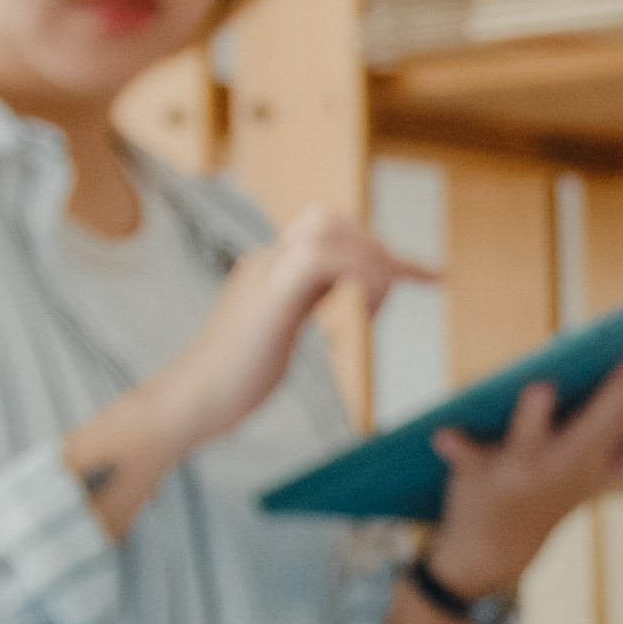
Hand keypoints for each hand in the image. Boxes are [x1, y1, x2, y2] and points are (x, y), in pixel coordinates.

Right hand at [66, 205, 431, 536]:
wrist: (190, 403)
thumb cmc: (231, 381)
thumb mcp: (277, 334)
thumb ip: (298, 309)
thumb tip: (320, 302)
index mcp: (273, 269)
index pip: (331, 235)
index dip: (383, 251)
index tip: (432, 276)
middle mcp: (269, 262)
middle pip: (332, 220)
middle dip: (380, 251)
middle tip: (405, 292)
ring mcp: (267, 274)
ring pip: (330, 229)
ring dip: (371, 263)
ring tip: (376, 311)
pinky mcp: (271, 297)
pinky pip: (324, 257)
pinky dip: (360, 276)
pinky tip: (366, 314)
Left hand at [421, 349, 622, 595]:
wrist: (495, 555)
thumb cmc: (554, 494)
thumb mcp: (607, 471)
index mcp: (601, 456)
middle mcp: (568, 462)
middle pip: (599, 425)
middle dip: (620, 394)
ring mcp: (524, 469)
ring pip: (533, 438)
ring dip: (536, 415)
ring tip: (540, 386)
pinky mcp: (479, 475)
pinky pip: (465, 457)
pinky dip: (456, 447)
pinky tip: (443, 434)